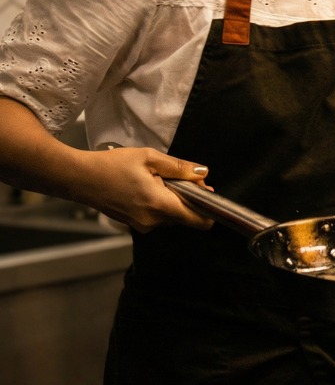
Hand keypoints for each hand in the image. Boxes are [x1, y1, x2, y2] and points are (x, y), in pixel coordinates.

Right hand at [81, 144, 213, 232]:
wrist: (77, 177)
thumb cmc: (111, 165)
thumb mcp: (149, 158)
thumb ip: (180, 167)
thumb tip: (203, 174)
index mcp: (159, 205)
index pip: (199, 220)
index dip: (208, 206)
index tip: (204, 189)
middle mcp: (152, 222)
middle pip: (186, 216)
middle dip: (188, 197)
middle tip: (176, 176)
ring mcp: (141, 225)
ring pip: (171, 215)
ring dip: (172, 199)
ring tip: (155, 179)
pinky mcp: (133, 224)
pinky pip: (157, 216)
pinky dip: (159, 203)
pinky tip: (145, 187)